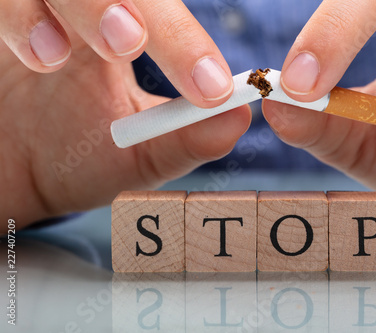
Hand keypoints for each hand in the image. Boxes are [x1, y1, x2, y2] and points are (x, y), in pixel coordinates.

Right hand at [0, 0, 250, 231]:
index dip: (187, 40)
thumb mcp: (139, 156)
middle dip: (142, 13)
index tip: (211, 88)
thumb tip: (239, 119)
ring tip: (102, 48)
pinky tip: (44, 56)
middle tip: (140, 46)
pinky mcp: (1, 17)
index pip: (164, 16)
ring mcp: (41, 8)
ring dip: (89, 4)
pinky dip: (24, 16)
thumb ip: (185, 140)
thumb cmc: (77, 157)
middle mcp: (88, 13)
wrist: (11, 174)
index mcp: (129, 34)